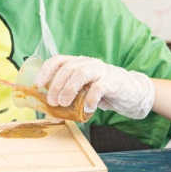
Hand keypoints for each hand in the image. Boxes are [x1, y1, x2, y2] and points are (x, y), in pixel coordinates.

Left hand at [35, 55, 154, 118]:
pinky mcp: (112, 81)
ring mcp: (101, 71)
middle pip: (67, 68)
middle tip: (51, 101)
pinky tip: (87, 109)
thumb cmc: (104, 93)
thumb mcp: (84, 92)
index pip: (59, 60)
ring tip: (62, 103)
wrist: (132, 93)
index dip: (46, 70)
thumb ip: (69, 97)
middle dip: (55, 85)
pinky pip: (98, 87)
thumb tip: (47, 111)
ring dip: (68, 89)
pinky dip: (90, 99)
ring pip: (80, 74)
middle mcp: (89, 63)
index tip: (38, 84)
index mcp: (79, 63)